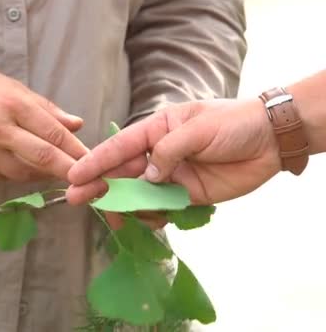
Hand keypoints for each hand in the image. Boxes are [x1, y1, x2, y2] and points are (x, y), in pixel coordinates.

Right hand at [0, 60, 87, 181]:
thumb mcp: (11, 87)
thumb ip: (45, 109)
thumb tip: (76, 125)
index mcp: (12, 104)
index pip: (53, 133)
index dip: (76, 151)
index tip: (93, 162)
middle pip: (42, 157)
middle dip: (69, 171)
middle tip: (87, 181)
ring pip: (23, 173)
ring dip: (43, 175)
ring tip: (55, 172)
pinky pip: (1, 178)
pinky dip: (18, 176)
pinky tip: (27, 170)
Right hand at [67, 98, 281, 204]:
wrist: (272, 140)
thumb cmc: (233, 124)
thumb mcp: (198, 129)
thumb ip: (169, 151)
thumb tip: (149, 177)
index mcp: (156, 130)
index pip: (119, 147)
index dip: (95, 161)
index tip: (74, 176)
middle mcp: (158, 154)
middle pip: (122, 172)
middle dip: (99, 186)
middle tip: (76, 199)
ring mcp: (171, 176)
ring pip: (139, 194)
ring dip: (126, 206)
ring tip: (117, 218)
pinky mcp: (186, 195)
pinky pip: (161, 208)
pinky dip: (152, 216)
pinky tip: (149, 221)